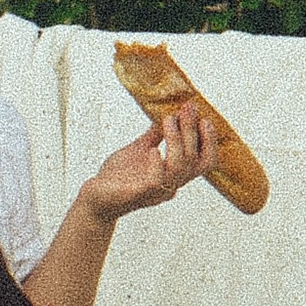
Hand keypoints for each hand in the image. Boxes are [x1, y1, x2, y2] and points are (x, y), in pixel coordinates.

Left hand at [80, 105, 218, 222]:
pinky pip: (156, 181)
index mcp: (174, 174)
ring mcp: (157, 191)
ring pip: (180, 168)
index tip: (204, 117)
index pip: (205, 161)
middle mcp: (171, 184)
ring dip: (177, 141)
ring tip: (168, 120)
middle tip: (187, 109)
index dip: (209, 141)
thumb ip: (154, 136)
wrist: (96, 196)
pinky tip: (153, 150)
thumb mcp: (139, 150)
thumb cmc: (117, 176)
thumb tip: (169, 114)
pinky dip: (158, 164)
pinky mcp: (139, 194)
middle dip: (192, 131)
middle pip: (195, 160)